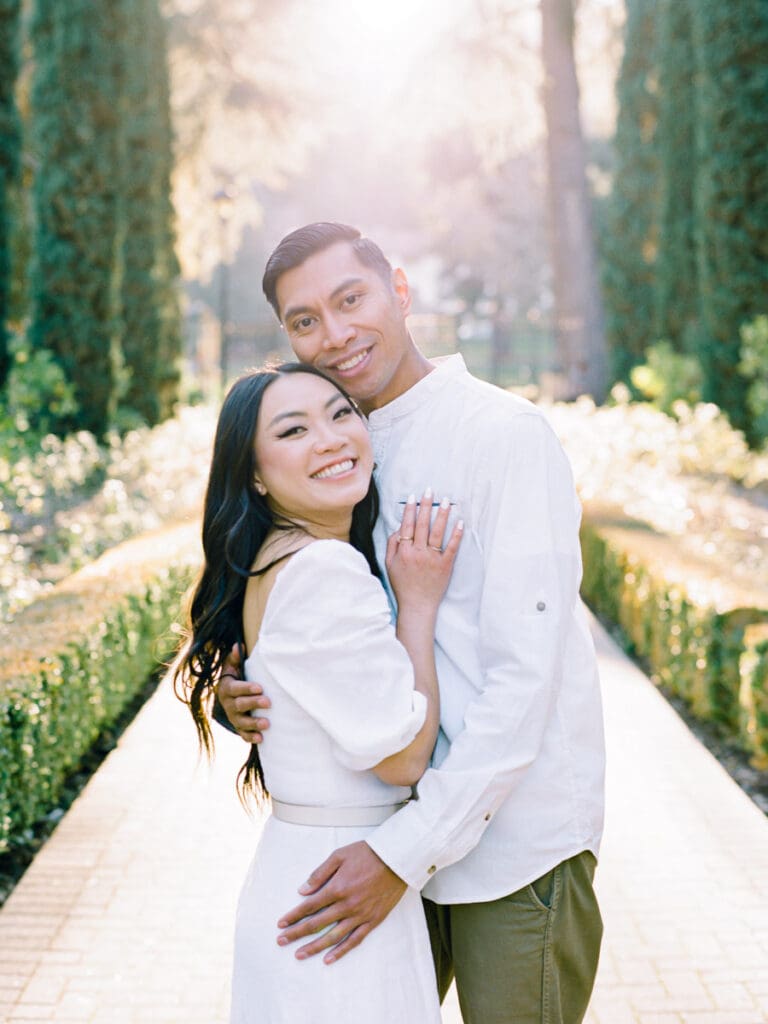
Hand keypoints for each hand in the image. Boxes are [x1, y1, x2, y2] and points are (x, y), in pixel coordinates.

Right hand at [216, 644, 270, 742]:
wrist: (229, 693)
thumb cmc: (236, 675)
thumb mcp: (233, 665)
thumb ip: (235, 658)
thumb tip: (238, 646)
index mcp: (226, 687)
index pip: (235, 688)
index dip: (247, 688)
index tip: (260, 687)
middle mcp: (227, 704)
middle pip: (239, 705)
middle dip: (253, 704)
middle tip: (268, 702)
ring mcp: (233, 717)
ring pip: (241, 722)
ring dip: (253, 724)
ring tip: (267, 723)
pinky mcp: (238, 727)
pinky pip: (243, 734)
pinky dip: (251, 737)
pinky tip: (261, 738)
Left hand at [277, 841, 406, 963]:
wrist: (396, 859)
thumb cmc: (366, 854)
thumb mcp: (339, 855)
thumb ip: (320, 874)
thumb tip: (302, 891)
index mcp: (337, 887)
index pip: (310, 906)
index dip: (294, 915)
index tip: (281, 924)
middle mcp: (347, 905)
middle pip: (317, 923)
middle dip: (297, 933)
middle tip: (281, 941)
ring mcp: (360, 915)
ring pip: (333, 936)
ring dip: (314, 947)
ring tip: (299, 955)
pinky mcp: (373, 920)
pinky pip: (355, 940)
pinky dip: (341, 951)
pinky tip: (328, 959)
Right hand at [385, 488, 462, 613]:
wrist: (417, 606)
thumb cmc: (403, 585)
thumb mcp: (389, 564)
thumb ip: (392, 545)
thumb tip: (399, 528)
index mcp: (404, 551)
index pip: (407, 525)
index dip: (410, 510)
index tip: (414, 497)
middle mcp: (418, 553)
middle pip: (422, 524)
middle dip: (426, 506)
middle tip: (430, 491)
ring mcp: (432, 559)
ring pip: (437, 532)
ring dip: (442, 515)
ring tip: (447, 501)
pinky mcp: (445, 566)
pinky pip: (452, 547)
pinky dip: (456, 534)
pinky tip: (460, 522)